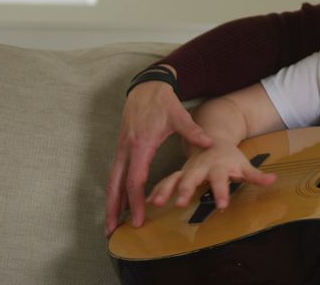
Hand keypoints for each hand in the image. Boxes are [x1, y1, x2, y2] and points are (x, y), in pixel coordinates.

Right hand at [105, 76, 213, 235]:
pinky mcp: (122, 147)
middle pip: (116, 185)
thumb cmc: (163, 102)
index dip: (135, 201)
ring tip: (110, 224)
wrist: (146, 86)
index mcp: (141, 145)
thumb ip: (192, 130)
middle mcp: (127, 149)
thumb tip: (209, 142)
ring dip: (110, 202)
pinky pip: (115, 173)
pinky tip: (118, 203)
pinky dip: (114, 190)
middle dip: (113, 209)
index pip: (135, 180)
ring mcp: (122, 148)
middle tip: (113, 231)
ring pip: (112, 180)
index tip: (138, 219)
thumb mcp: (179, 114)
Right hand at [148, 142, 275, 209]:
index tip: (221, 206)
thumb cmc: (230, 156)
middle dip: (185, 190)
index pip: (220, 179)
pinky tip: (147, 201)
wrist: (214, 139)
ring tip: (156, 203)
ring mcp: (186, 169)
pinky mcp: (178, 173)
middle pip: (191, 178)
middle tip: (181, 203)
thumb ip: (256, 175)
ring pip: (173, 178)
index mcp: (217, 165)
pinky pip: (165, 181)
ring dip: (164, 190)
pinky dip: (156, 190)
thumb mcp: (244, 164)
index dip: (221, 192)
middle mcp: (199, 167)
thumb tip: (273, 180)